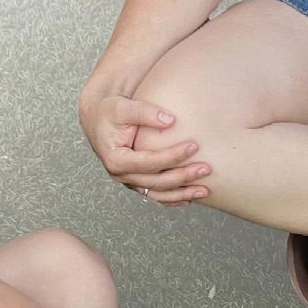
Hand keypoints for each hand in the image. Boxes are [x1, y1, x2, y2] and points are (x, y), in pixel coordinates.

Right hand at [78, 84, 211, 204]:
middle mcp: (121, 175)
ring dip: (182, 194)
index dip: (172, 156)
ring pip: (158, 194)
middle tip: (206, 168)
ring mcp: (129, 181)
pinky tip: (191, 198)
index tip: (194, 146)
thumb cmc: (111, 111)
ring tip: (205, 191)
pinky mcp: (136, 182)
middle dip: (183, 177)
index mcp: (116, 159)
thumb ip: (145, 112)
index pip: (149, 162)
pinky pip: (156, 195)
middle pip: (156, 182)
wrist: (100, 120)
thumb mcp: (123, 107)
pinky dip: (173, 199)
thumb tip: (170, 120)